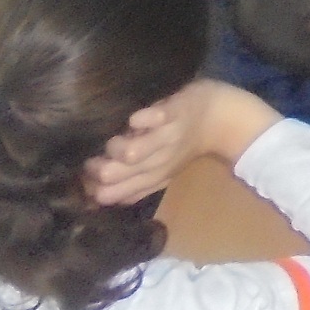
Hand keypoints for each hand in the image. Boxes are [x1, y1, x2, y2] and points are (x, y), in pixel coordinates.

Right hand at [85, 81, 278, 206]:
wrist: (224, 119)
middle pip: (112, 175)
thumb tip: (96, 196)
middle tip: (97, 153)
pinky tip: (134, 120)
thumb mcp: (159, 171)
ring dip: (117, 145)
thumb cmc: (184, 143)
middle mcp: (155, 162)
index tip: (86, 173)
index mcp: (149, 177)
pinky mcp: (175, 113)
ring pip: (131, 153)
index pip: (108, 194)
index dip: (90, 185)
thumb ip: (132, 184)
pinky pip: (155, 118)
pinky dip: (142, 120)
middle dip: (97, 164)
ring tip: (118, 136)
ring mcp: (166, 138)